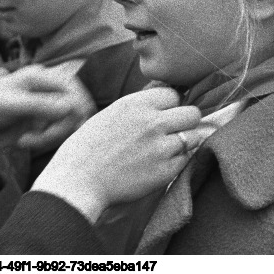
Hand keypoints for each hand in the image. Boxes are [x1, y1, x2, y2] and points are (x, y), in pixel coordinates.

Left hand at [0, 65, 91, 150]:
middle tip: (42, 136)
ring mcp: (43, 107)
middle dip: (62, 125)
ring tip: (26, 141)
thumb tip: (70, 108)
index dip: (76, 107)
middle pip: (75, 107)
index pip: (73, 88)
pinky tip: (24, 142)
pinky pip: (55, 134)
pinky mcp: (39, 124)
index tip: (69, 124)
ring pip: (68, 123)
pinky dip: (45, 141)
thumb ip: (39, 105)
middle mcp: (44, 89)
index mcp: (38, 76)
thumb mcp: (10, 105)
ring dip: (52, 136)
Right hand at [31, 87, 214, 222]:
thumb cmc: (89, 146)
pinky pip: (186, 160)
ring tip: (165, 148)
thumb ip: (139, 107)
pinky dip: (179, 161)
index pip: (174, 94)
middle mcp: (152, 122)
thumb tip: (166, 100)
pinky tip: (160, 163)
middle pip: (192, 113)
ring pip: (194, 137)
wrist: (79, 179)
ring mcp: (161, 147)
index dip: (170, 105)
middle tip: (173, 130)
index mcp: (136, 104)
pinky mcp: (165, 171)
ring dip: (185, 141)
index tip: (163, 113)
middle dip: (185, 121)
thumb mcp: (112, 113)